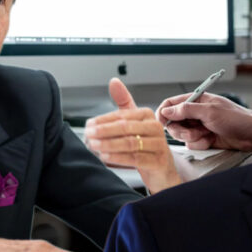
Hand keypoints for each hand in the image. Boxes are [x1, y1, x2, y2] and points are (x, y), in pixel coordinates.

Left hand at [85, 78, 181, 192]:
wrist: (162, 169)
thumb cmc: (146, 144)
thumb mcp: (134, 122)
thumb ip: (123, 102)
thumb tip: (114, 82)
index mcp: (147, 115)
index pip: (122, 115)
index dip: (103, 120)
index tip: (89, 125)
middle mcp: (155, 127)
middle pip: (125, 127)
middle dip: (103, 131)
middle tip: (88, 135)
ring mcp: (159, 144)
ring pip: (129, 143)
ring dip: (108, 144)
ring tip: (94, 146)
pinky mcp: (158, 160)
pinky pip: (135, 158)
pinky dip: (118, 157)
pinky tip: (106, 157)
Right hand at [158, 92, 251, 150]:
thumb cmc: (237, 118)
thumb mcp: (209, 111)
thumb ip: (186, 110)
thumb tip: (167, 111)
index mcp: (196, 100)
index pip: (171, 103)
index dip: (163, 112)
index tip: (162, 122)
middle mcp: (195, 112)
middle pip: (173, 122)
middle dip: (181, 130)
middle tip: (193, 131)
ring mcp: (198, 126)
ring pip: (181, 135)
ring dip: (192, 137)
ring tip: (206, 134)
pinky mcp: (203, 138)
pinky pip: (191, 144)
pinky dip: (200, 144)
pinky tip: (211, 140)